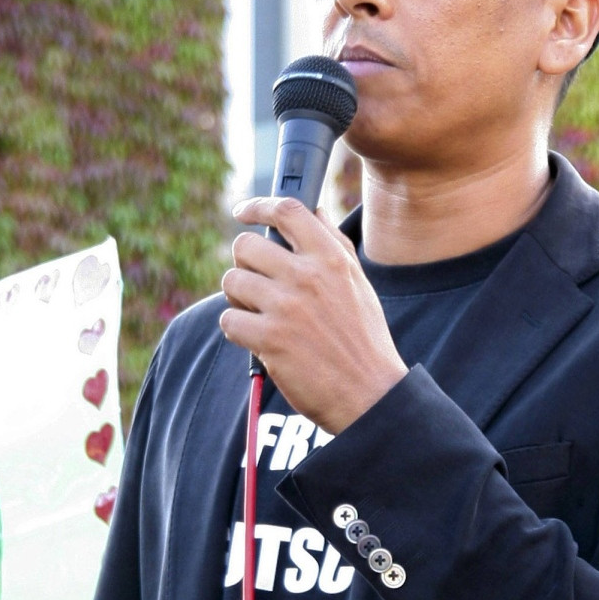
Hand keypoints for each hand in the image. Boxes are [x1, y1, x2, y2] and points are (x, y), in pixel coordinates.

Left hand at [221, 198, 406, 432]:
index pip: (287, 210)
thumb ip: (334, 245)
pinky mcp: (269, 340)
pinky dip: (237, 330)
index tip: (243, 212)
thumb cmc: (364, 340)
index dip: (258, 206)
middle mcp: (307, 277)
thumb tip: (314, 212)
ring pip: (232, 282)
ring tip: (260, 315)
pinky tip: (258, 339)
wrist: (369, 394)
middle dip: (245, 266)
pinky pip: (229, 321)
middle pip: (245, 247)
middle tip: (257, 285)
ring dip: (239, 300)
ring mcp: (285, 308)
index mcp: (330, 258)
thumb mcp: (358, 284)